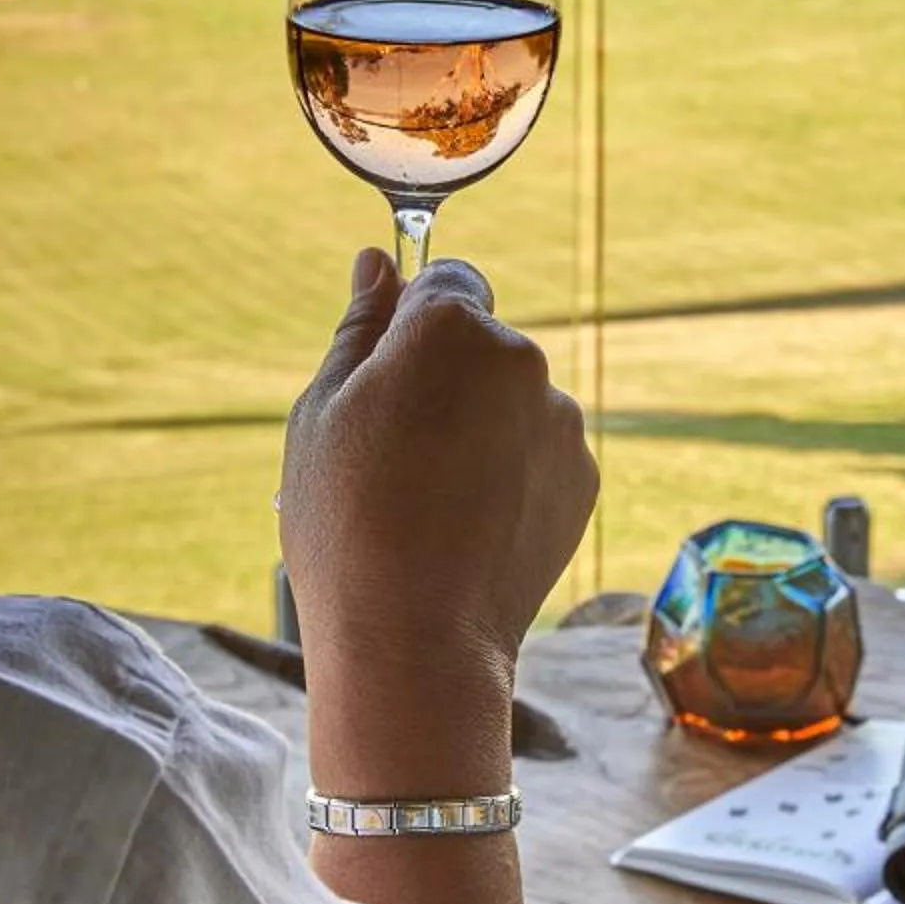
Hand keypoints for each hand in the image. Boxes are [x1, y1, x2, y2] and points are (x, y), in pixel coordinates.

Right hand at [280, 247, 596, 773]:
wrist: (415, 641)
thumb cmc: (347, 522)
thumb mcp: (321, 413)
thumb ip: (359, 328)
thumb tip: (377, 262)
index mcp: (452, 328)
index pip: (447, 282)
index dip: (412, 325)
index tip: (385, 378)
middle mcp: (523, 360)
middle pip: (483, 346)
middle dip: (447, 380)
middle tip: (393, 454)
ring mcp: (561, 422)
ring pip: (512, 403)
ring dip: (482, 429)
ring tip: (429, 503)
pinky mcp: (583, 479)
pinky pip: (540, 455)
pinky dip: (511, 476)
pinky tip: (469, 528)